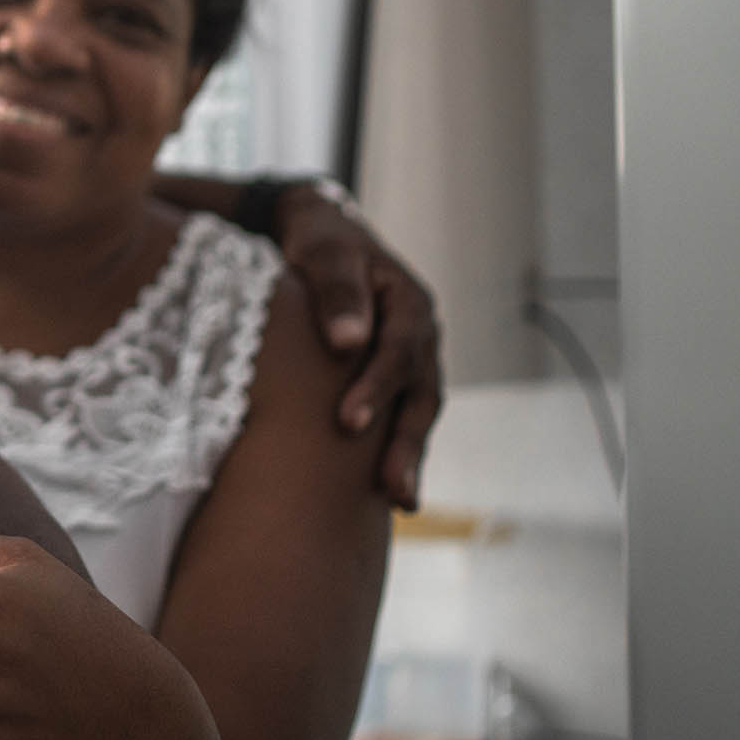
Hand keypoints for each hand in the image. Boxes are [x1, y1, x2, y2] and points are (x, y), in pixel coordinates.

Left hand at [274, 183, 441, 509]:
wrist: (320, 238)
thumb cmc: (318, 242)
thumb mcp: (324, 253)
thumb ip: (336, 291)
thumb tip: (348, 342)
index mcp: (410, 304)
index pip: (400, 350)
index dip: (377, 387)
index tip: (347, 422)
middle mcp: (420, 337)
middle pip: (422, 394)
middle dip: (407, 442)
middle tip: (391, 487)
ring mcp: (412, 362)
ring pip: (417, 413)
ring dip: (408, 456)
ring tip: (399, 502)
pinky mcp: (393, 381)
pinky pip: (400, 419)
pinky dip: (393, 451)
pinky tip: (384, 493)